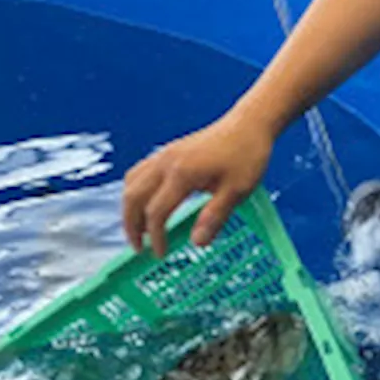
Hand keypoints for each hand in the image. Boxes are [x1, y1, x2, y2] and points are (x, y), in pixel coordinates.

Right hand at [121, 110, 272, 256]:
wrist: (249, 124)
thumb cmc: (247, 156)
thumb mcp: (237, 191)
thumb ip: (215, 217)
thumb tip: (197, 244)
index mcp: (182, 174)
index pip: (156, 212)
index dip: (156, 237)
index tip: (161, 255)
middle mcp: (166, 163)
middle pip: (133, 197)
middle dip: (131, 226)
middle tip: (139, 248)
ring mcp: (164, 155)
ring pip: (132, 183)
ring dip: (130, 208)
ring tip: (141, 230)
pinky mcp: (168, 152)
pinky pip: (139, 172)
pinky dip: (136, 192)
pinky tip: (148, 204)